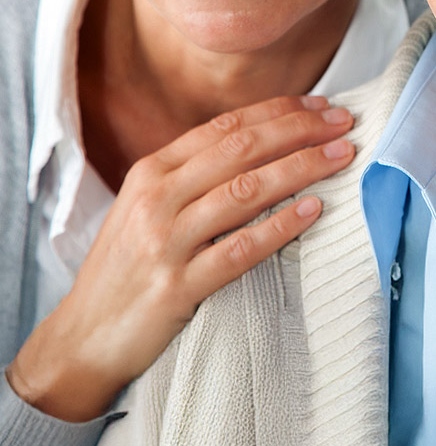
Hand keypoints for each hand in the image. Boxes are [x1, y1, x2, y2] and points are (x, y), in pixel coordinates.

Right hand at [6, 94, 354, 421]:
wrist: (81, 339)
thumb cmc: (126, 267)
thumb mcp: (147, 206)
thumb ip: (193, 174)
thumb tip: (261, 142)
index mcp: (152, 171)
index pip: (226, 127)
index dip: (277, 111)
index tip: (320, 105)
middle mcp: (157, 198)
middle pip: (241, 149)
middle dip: (299, 130)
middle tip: (344, 123)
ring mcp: (165, 242)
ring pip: (246, 190)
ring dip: (301, 167)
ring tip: (341, 156)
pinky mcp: (176, 287)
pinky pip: (239, 250)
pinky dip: (280, 226)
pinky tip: (313, 210)